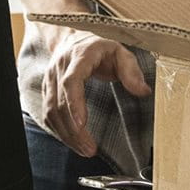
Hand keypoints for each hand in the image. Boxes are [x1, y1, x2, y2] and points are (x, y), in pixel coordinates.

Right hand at [41, 30, 150, 156]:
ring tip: (84, 150)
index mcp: (79, 56)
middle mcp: (60, 68)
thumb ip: (132, 71)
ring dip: (66, 134)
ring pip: (51, 111)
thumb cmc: (99, 49)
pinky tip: (73, 142)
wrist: (71, 39)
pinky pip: (48, 114)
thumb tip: (143, 91)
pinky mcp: (47, 91)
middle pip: (60, 102)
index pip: (71, 81)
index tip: (82, 125)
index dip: (75, 103)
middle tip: (90, 149)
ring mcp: (50, 80)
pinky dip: (59, 131)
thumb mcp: (121, 52)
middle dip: (73, 129)